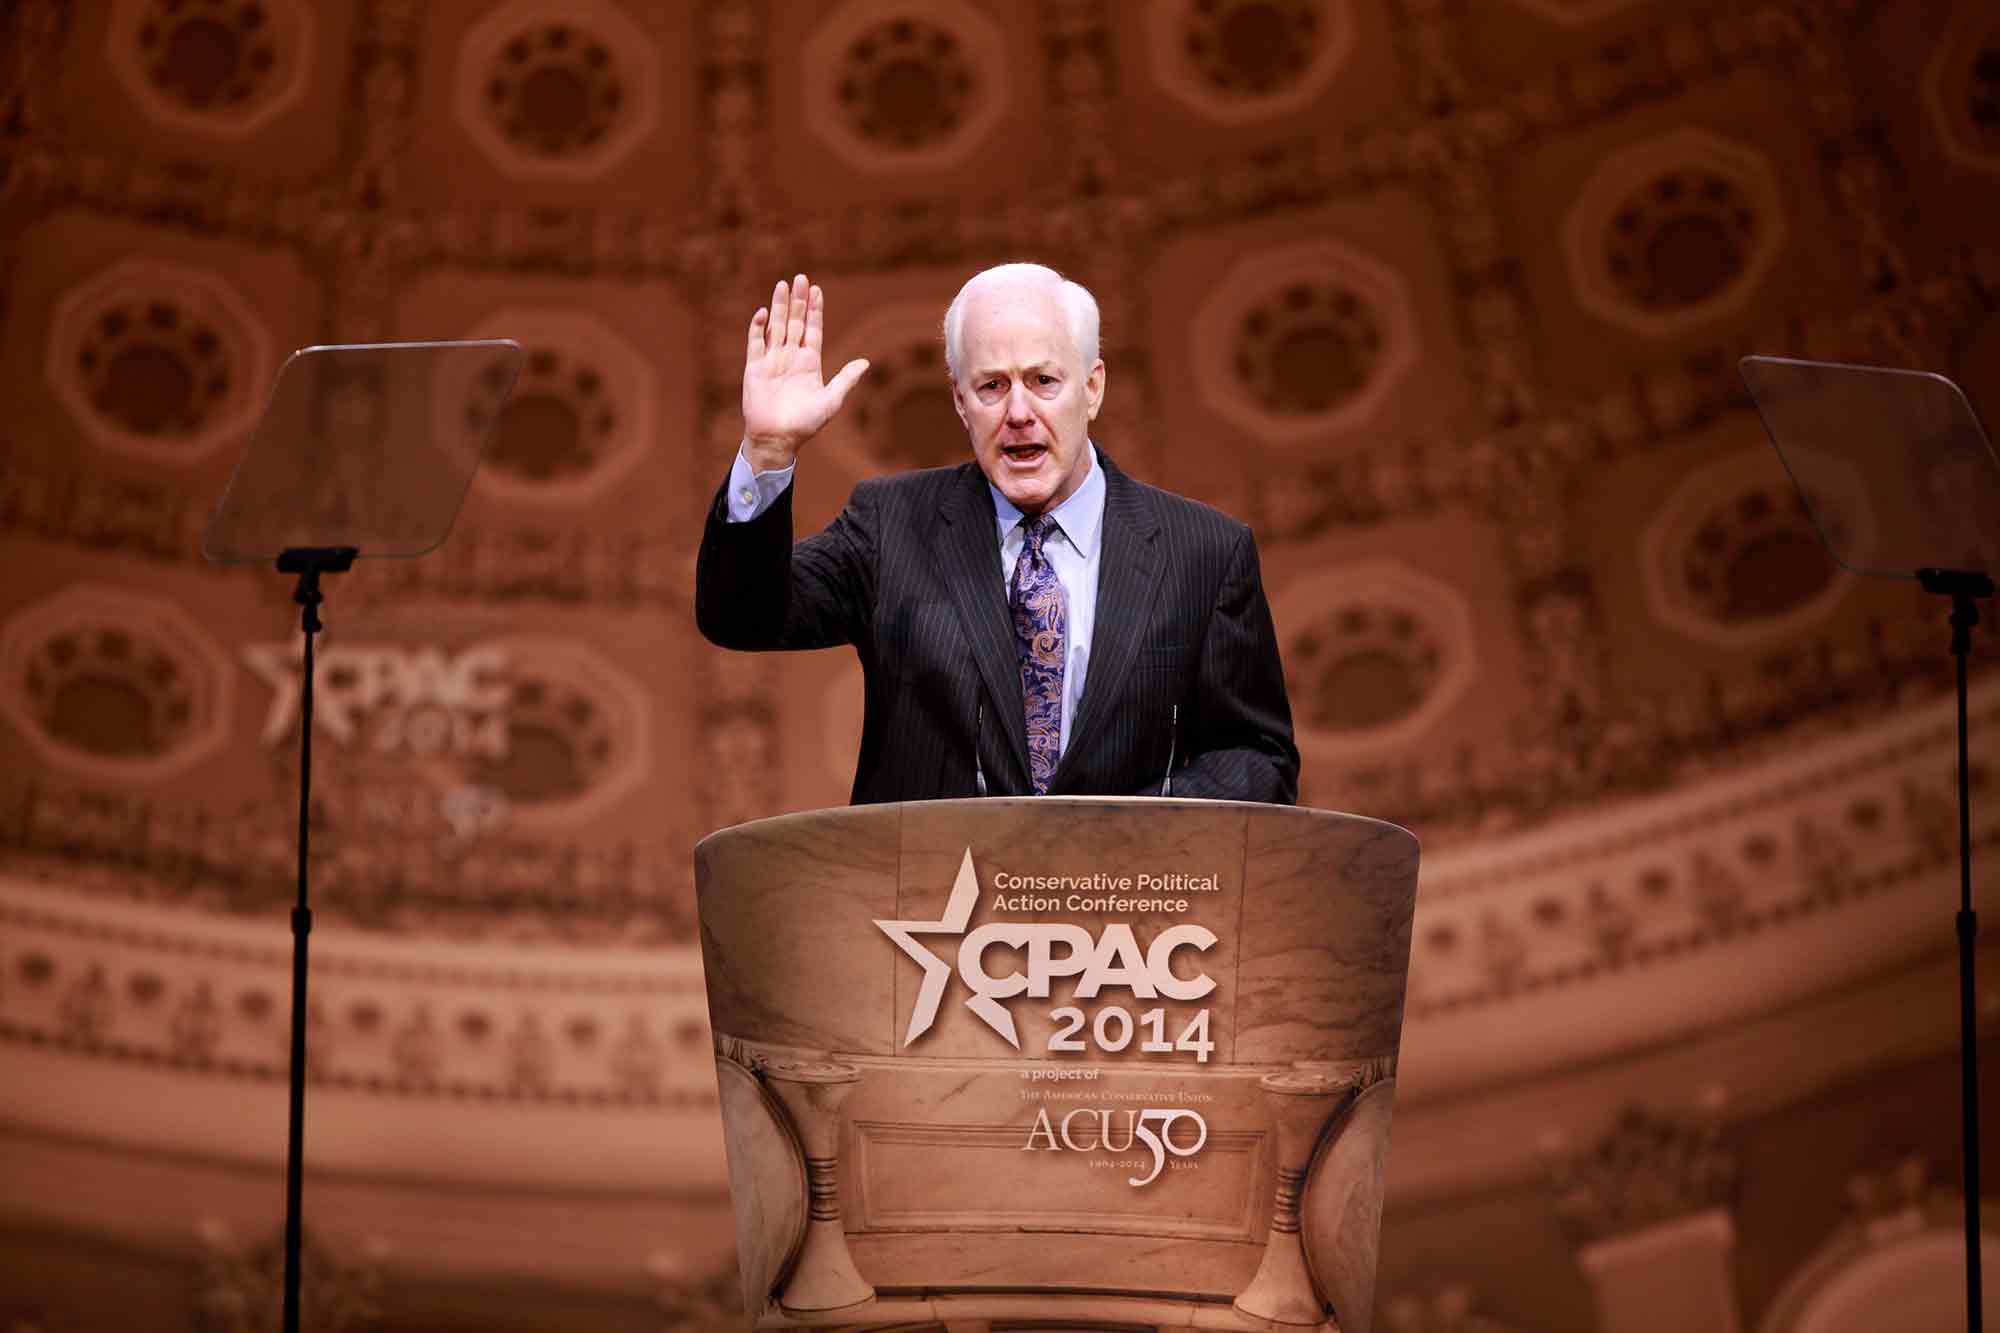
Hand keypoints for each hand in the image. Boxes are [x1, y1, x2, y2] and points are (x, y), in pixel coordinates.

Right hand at [741, 273, 869, 472]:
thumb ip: (846, 379)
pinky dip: (758, 327)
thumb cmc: (806, 424)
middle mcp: (791, 357)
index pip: (813, 329)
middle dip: (798, 300)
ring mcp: (772, 360)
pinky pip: (755, 342)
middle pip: (795, 322)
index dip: (815, 309)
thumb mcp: (831, 400)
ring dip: (779, 306)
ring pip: (776, 326)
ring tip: (782, 285)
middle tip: (800, 277)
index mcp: (810, 362)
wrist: (778, 439)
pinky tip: (763, 312)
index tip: (816, 289)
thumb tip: (866, 362)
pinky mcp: (754, 367)